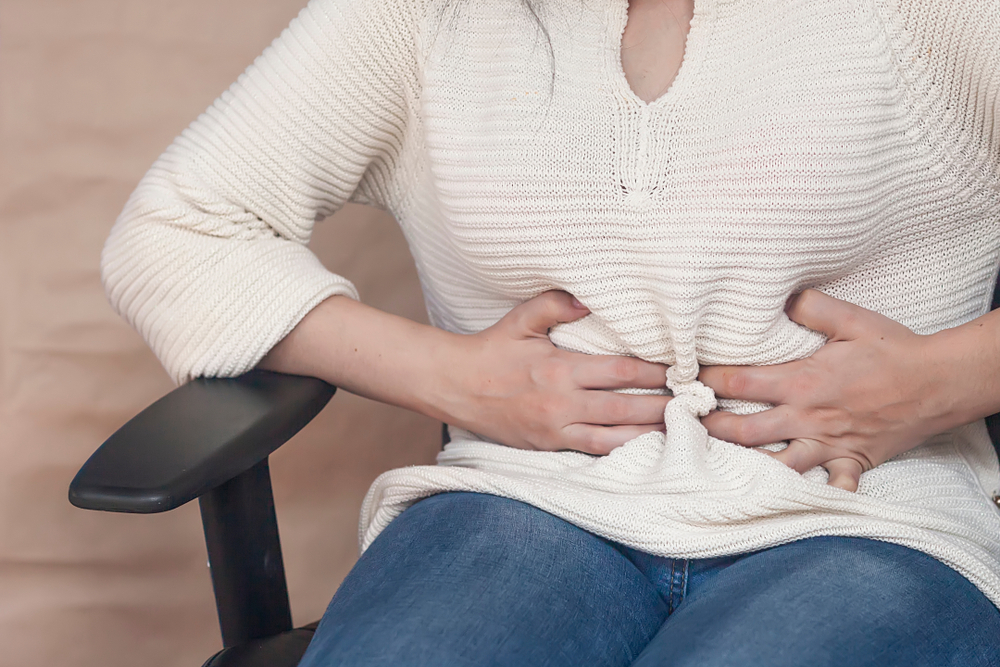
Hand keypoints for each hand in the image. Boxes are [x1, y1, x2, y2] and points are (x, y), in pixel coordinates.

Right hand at [443, 291, 669, 453]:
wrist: (454, 386)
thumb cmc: (492, 349)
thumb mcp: (520, 319)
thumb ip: (555, 304)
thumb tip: (590, 298)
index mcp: (559, 368)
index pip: (620, 370)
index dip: (656, 371)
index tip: (682, 369)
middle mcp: (562, 402)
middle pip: (626, 406)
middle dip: (665, 405)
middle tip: (697, 403)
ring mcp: (556, 428)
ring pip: (616, 435)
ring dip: (652, 432)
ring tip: (684, 428)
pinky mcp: (550, 446)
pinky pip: (594, 450)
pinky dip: (623, 449)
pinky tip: (648, 447)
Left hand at [699, 289, 957, 491]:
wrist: (940, 381)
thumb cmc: (893, 348)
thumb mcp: (850, 318)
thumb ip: (810, 307)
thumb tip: (780, 295)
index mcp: (801, 381)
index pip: (739, 383)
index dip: (705, 382)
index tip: (681, 381)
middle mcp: (809, 417)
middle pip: (744, 431)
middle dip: (708, 431)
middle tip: (681, 429)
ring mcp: (829, 444)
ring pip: (776, 466)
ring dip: (744, 469)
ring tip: (713, 469)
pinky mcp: (853, 462)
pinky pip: (831, 490)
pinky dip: (814, 499)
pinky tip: (787, 506)